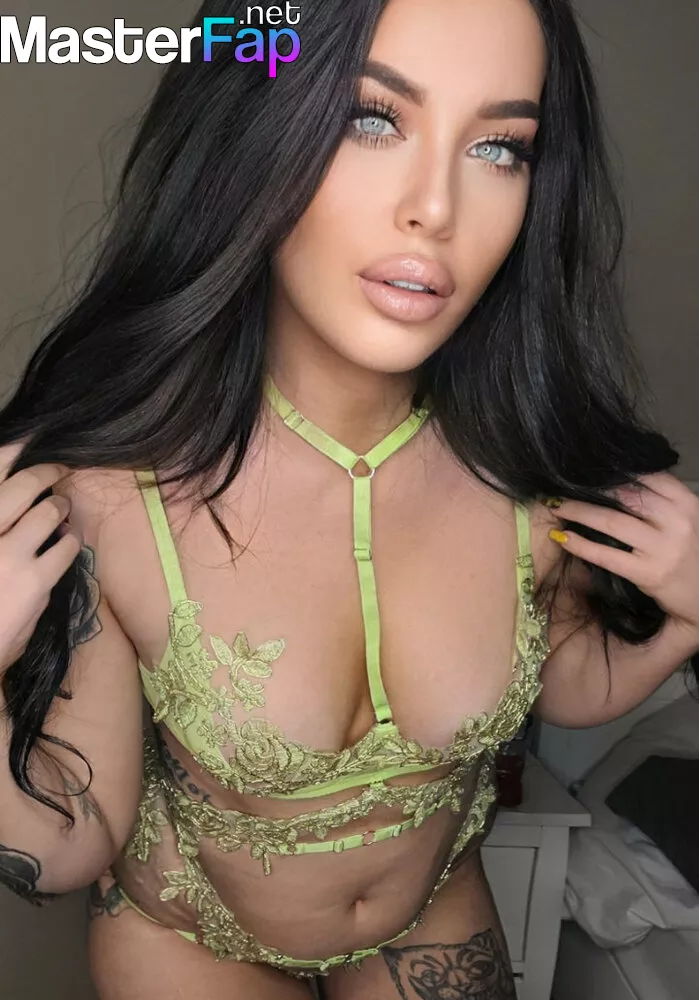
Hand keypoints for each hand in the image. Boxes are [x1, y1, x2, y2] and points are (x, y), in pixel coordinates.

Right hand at [0, 442, 81, 672]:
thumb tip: (8, 499)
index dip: (9, 452)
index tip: (25, 440)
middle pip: (21, 486)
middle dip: (45, 473)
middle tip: (58, 470)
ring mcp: (7, 555)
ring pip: (47, 513)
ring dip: (59, 508)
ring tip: (61, 509)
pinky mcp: (33, 580)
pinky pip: (64, 548)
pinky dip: (69, 541)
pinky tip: (67, 543)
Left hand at [544, 473, 698, 645]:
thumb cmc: (692, 554)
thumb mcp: (686, 519)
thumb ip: (660, 500)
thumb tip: (615, 479)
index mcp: (686, 502)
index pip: (647, 475)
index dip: (613, 470)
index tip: (586, 468)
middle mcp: (677, 521)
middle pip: (625, 494)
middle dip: (589, 488)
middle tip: (561, 484)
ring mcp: (663, 548)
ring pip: (611, 521)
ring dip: (578, 511)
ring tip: (554, 505)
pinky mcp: (649, 573)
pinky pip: (606, 555)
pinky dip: (581, 545)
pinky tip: (562, 537)